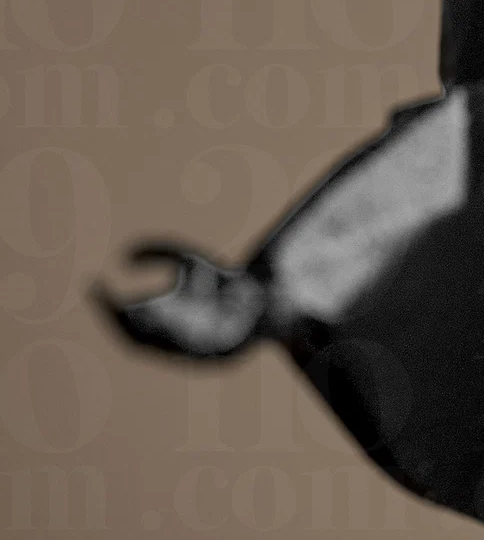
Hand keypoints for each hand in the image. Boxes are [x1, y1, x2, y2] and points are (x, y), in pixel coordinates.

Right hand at [93, 243, 267, 359]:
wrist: (268, 294)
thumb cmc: (223, 280)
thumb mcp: (188, 260)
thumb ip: (159, 251)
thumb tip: (124, 257)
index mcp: (162, 324)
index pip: (125, 323)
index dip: (106, 307)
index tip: (95, 284)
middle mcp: (174, 341)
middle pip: (138, 339)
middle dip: (121, 321)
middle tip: (113, 300)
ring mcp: (198, 349)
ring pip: (165, 344)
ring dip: (150, 328)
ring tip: (135, 307)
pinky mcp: (224, 350)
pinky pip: (200, 345)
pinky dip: (185, 333)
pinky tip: (174, 314)